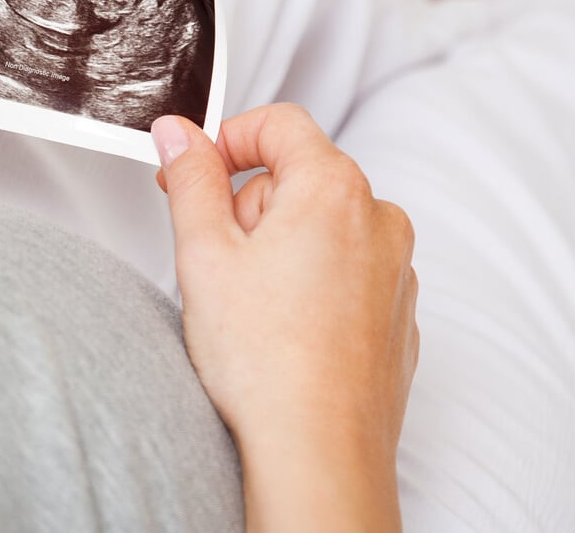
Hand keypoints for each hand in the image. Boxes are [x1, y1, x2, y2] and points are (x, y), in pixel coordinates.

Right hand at [151, 105, 419, 531]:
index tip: (193, 172)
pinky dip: (311, 284)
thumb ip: (190, 178)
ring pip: (322, 227)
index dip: (226, 139)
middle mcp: (379, 220)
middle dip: (250, 207)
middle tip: (216, 261)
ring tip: (249, 306)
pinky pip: (346, 272)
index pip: (279, 123)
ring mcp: (396, 270)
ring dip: (280, 248)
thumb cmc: (268, 361)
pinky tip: (281, 330)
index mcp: (334, 188)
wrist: (319, 451)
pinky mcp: (397, 314)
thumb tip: (178, 133)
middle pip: (299, 176)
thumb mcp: (204, 253)